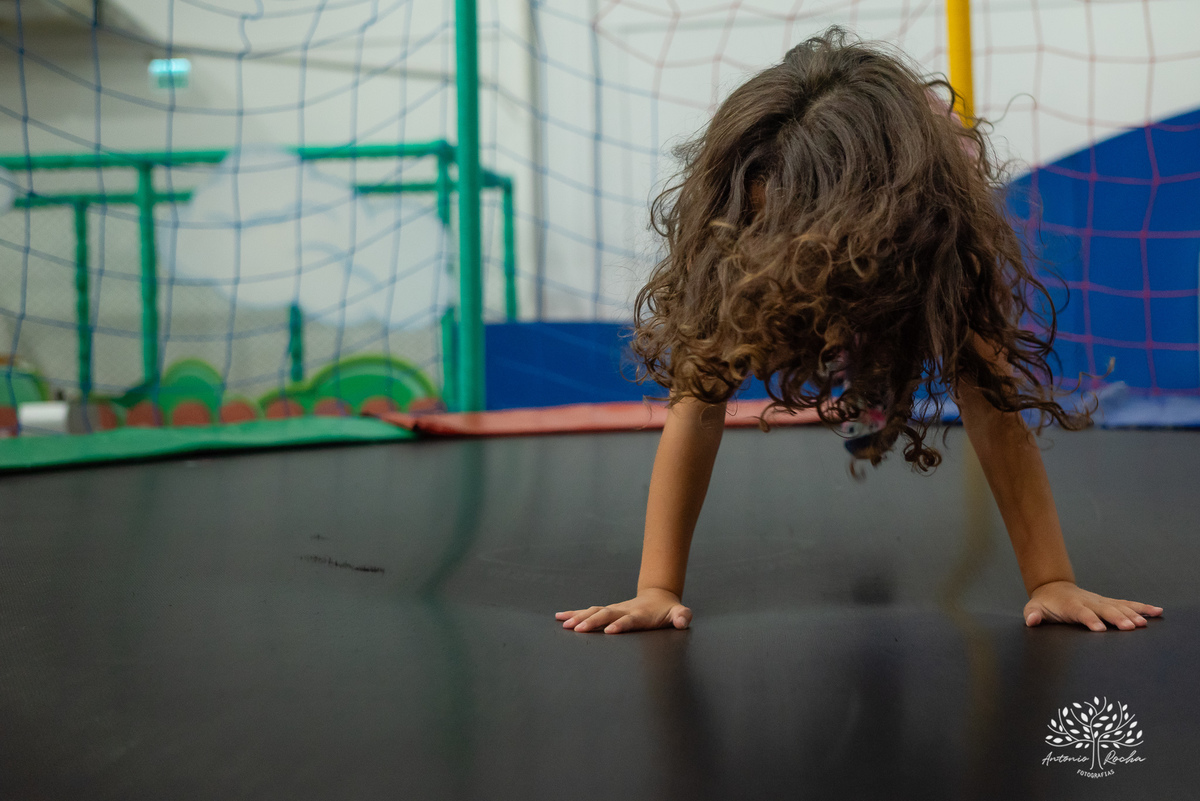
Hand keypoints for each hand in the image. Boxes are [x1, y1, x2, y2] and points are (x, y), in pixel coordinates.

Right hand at [554, 588, 691, 633]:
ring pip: (594, 611)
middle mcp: (624, 610)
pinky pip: (588, 611)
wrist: (658, 597)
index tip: (609, 631)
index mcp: (640, 614)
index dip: (620, 624)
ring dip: (579, 617)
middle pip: (606, 614)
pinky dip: (574, 613)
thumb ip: (682, 616)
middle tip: (578, 629)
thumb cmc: (668, 610)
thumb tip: (683, 621)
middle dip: (592, 622)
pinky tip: (560, 618)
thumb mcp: (679, 613)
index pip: (629, 619)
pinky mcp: (607, 611)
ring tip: (565, 624)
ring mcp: (614, 609)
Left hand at [1024, 580, 1162, 631]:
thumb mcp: (1034, 608)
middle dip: (1117, 618)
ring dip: (1132, 614)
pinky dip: (1142, 607)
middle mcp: (1089, 602)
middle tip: (1129, 627)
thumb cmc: (1044, 603)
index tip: (1099, 629)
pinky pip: (1127, 604)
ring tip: (1144, 623)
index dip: (1090, 620)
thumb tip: (1031, 620)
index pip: (1082, 613)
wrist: (1053, 588)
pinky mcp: (1108, 602)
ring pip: (1119, 606)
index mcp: (1071, 605)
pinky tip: (1157, 611)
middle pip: (1104, 610)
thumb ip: (1032, 614)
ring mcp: (1100, 601)